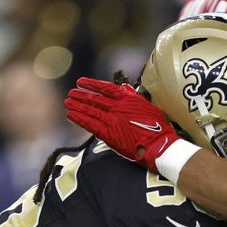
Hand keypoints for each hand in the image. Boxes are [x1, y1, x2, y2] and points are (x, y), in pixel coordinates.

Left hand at [64, 77, 178, 170]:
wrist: (159, 145)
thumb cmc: (159, 128)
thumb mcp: (150, 107)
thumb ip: (135, 97)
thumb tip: (125, 87)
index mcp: (128, 100)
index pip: (106, 88)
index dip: (92, 84)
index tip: (81, 81)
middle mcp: (118, 108)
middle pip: (95, 98)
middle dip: (81, 95)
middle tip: (71, 92)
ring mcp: (112, 120)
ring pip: (90, 110)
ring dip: (77, 105)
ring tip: (67, 101)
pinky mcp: (109, 134)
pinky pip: (90, 124)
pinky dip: (79, 118)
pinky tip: (71, 114)